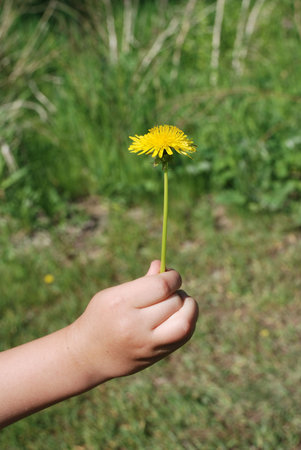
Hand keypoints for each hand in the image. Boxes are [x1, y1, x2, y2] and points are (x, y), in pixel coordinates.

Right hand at [68, 260, 198, 386]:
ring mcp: (146, 344)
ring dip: (189, 308)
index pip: (161, 285)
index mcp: (120, 303)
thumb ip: (141, 282)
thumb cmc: (101, 317)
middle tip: (170, 291)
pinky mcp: (154, 356)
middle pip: (173, 303)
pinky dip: (188, 322)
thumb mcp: (112, 294)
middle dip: (177, 292)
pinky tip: (180, 316)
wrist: (87, 355)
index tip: (171, 275)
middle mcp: (134, 325)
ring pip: (184, 323)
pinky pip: (183, 337)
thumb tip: (163, 267)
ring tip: (180, 302)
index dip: (173, 277)